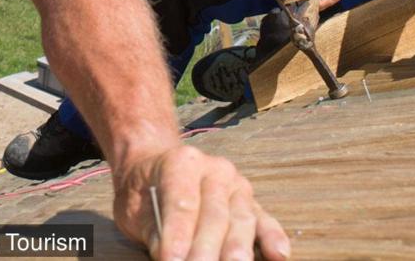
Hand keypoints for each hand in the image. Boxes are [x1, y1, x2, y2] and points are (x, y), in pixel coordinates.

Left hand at [113, 143, 289, 260]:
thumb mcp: (135, 207)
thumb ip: (154, 230)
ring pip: (240, 219)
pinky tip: (279, 255)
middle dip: (206, 249)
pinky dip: (273, 239)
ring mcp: (236, 185)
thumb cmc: (144, 191)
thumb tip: (170, 257)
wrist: (156, 167)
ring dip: (237, 249)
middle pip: (214, 215)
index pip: (182, 203)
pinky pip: (264, 221)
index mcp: (182, 163)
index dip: (178, 235)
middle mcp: (215, 170)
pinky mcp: (251, 203)